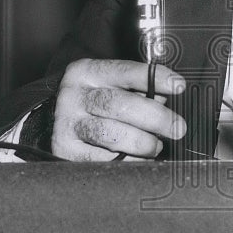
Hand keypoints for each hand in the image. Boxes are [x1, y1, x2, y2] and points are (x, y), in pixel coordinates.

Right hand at [51, 58, 186, 160]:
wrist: (54, 121)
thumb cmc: (96, 101)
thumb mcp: (112, 85)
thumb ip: (138, 90)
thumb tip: (166, 100)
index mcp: (87, 71)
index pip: (124, 71)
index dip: (154, 78)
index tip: (178, 86)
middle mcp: (73, 95)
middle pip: (119, 105)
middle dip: (155, 117)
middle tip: (177, 128)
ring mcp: (67, 123)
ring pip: (110, 134)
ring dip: (141, 142)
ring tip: (156, 146)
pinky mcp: (65, 150)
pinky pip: (102, 159)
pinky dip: (127, 160)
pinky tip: (139, 159)